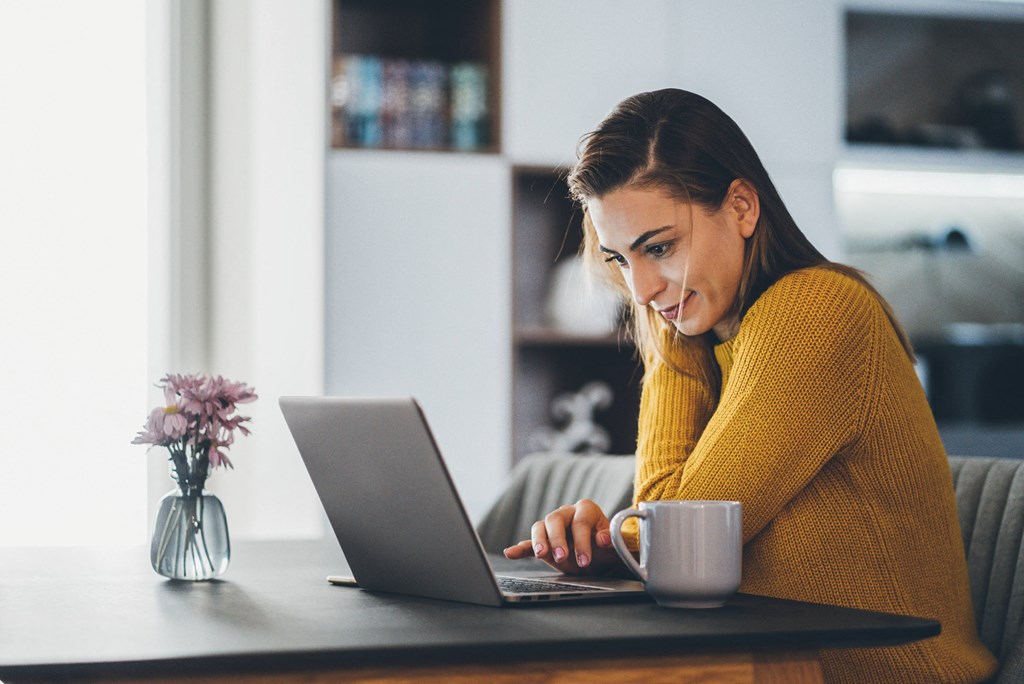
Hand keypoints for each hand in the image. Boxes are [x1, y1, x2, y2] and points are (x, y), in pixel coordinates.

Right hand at [502, 499, 623, 575]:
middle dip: (557, 539)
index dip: (582, 541)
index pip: (580, 521)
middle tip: (561, 557)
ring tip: (541, 554)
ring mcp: (552, 527)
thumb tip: (603, 539)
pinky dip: (520, 548)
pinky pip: (529, 542)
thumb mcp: (613, 545)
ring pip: (540, 526)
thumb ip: (610, 541)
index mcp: (585, 509)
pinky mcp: (544, 541)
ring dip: (539, 541)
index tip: (585, 560)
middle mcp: (566, 513)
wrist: (600, 556)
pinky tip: (510, 553)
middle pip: (555, 519)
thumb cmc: (606, 548)